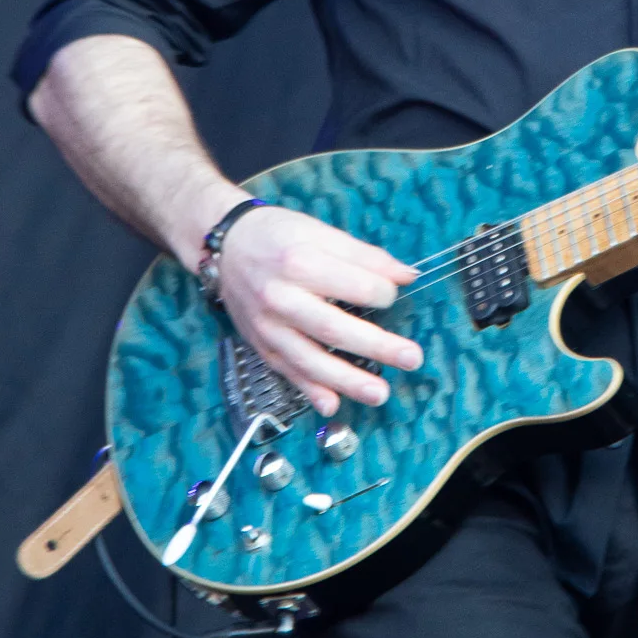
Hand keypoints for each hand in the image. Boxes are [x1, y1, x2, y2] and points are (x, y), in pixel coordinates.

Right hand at [214, 205, 417, 414]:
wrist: (226, 247)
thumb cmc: (278, 236)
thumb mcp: (320, 232)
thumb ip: (364, 255)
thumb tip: (406, 275)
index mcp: (299, 261)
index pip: (353, 285)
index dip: (382, 293)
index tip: (393, 295)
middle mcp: (280, 297)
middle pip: (333, 327)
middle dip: (376, 346)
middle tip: (412, 358)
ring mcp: (268, 327)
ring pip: (310, 359)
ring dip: (347, 381)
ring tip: (379, 393)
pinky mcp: (261, 346)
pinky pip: (287, 373)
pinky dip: (309, 391)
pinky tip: (331, 406)